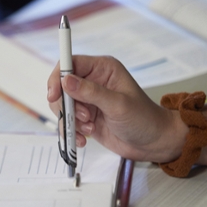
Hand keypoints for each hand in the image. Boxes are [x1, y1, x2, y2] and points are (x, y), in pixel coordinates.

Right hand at [47, 55, 186, 162]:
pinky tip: (84, 139)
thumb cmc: (143, 119)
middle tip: (82, 117)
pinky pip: (67, 122)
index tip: (54, 94)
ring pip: (62, 106)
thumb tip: (66, 80)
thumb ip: (91, 92)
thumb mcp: (118, 104)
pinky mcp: (85, 118)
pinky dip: (72, 132)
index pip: (71, 63)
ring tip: (89, 128)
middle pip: (62, 86)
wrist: (153, 143)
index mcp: (103, 69)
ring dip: (71, 121)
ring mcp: (88, 101)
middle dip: (67, 105)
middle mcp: (93, 82)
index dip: (58, 77)